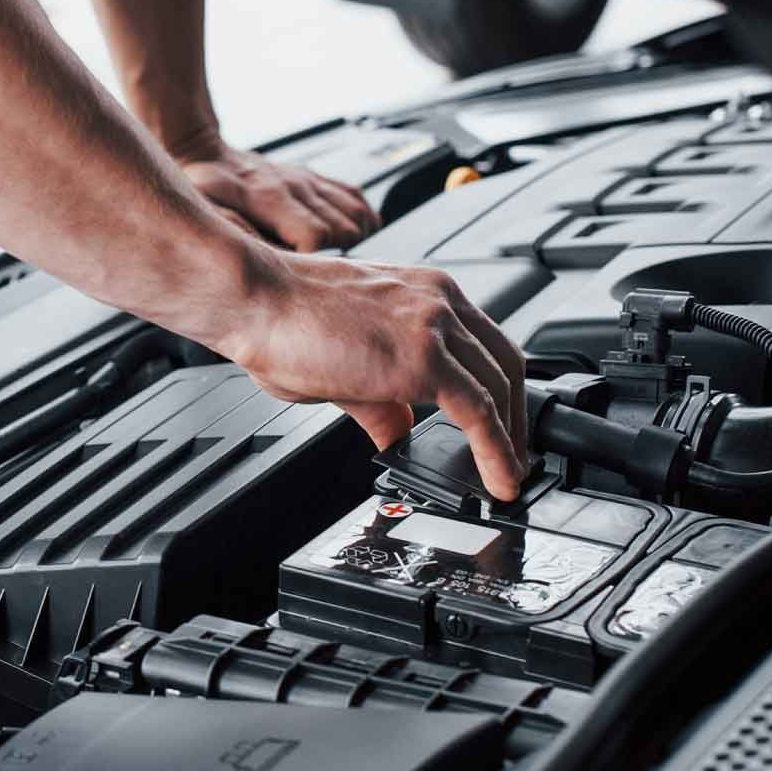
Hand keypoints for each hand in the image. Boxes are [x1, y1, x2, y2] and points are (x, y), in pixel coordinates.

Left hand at [171, 138, 382, 252]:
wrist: (203, 154)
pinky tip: (349, 233)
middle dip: (337, 254)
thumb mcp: (204, 215)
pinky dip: (361, 218)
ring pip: (358, 213)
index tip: (303, 272)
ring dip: (354, 238)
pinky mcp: (313, 178)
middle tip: (317, 270)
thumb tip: (262, 262)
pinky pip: (354, 197)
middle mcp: (296, 187)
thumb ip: (233, 235)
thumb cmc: (201, 189)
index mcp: (269, 198)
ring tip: (334, 255)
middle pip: (345, 229)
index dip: (314, 260)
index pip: (316, 235)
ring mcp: (307, 181)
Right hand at [222, 253, 529, 499]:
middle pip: (506, 364)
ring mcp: (434, 326)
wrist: (256, 298)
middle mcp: (438, 301)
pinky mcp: (423, 360)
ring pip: (501, 389)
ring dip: (510, 441)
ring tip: (507, 477)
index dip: (501, 391)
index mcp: (423, 293)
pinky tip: (496, 477)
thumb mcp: (343, 361)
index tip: (501, 424)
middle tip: (513, 458)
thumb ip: (381, 399)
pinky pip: (479, 412)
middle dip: (515, 418)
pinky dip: (496, 451)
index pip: (485, 343)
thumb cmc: (281, 315)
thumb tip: (397, 431)